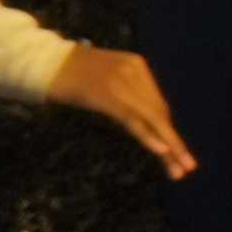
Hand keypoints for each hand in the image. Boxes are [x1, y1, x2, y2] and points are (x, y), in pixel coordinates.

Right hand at [48, 44, 197, 176]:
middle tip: (188, 167)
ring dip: (169, 147)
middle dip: (174, 143)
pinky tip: (161, 151)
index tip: (174, 152)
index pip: (157, 104)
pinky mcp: (107, 96)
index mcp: (137, 65)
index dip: (167, 131)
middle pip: (160, 113)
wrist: (43, 62)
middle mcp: (134, 71)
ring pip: (152, 119)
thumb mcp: (104, 79)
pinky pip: (132, 120)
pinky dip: (148, 136)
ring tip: (181, 169)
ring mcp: (121, 82)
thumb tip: (143, 118)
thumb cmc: (70, 74)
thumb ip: (125, 93)